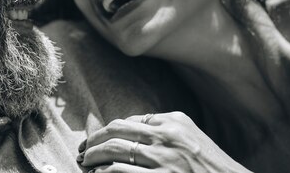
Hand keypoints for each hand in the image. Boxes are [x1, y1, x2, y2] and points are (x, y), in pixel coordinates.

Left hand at [76, 112, 251, 172]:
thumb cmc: (208, 164)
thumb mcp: (188, 137)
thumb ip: (159, 128)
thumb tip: (123, 126)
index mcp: (174, 122)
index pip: (130, 121)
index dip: (107, 131)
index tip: (95, 140)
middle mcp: (167, 137)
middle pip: (117, 131)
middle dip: (93, 140)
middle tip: (82, 149)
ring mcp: (164, 160)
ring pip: (115, 150)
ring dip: (93, 156)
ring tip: (85, 162)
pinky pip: (121, 172)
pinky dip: (105, 172)